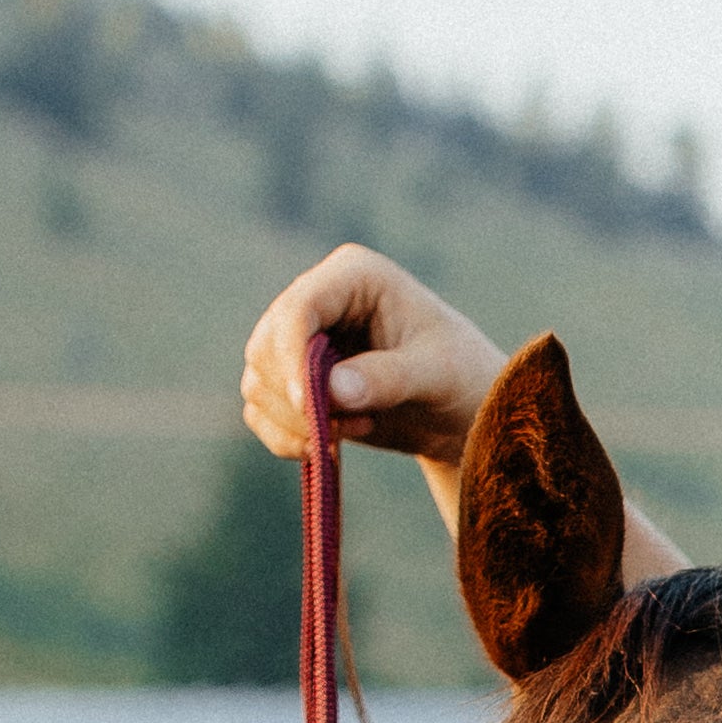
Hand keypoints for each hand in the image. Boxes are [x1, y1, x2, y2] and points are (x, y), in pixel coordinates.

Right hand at [240, 245, 502, 469]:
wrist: (462, 409)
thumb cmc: (461, 376)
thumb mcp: (437, 375)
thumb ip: (388, 379)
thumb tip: (333, 391)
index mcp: (353, 276)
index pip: (299, 308)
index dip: (293, 356)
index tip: (309, 405)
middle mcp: (318, 301)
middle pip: (266, 347)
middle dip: (294, 398)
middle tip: (339, 431)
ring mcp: (300, 342)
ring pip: (259, 382)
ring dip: (294, 422)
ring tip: (353, 432)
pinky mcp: (294, 382)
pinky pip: (261, 412)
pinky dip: (285, 437)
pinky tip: (329, 446)